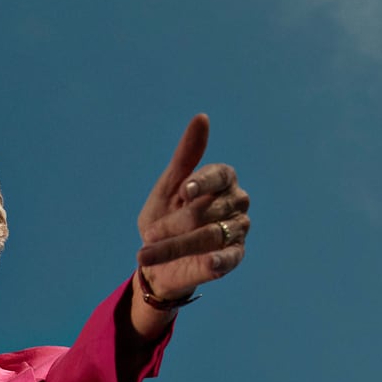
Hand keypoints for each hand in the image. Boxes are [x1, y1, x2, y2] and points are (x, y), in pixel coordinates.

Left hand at [134, 113, 251, 304]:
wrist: (156, 260)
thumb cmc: (164, 217)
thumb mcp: (168, 186)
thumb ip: (185, 156)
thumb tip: (202, 118)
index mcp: (222, 180)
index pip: (220, 175)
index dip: (202, 182)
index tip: (183, 190)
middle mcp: (236, 203)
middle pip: (208, 210)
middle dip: (175, 222)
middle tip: (149, 233)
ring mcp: (237, 230)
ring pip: (211, 235)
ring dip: (176, 245)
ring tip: (144, 253)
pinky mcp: (234, 256)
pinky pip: (229, 257)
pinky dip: (219, 260)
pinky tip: (208, 263)